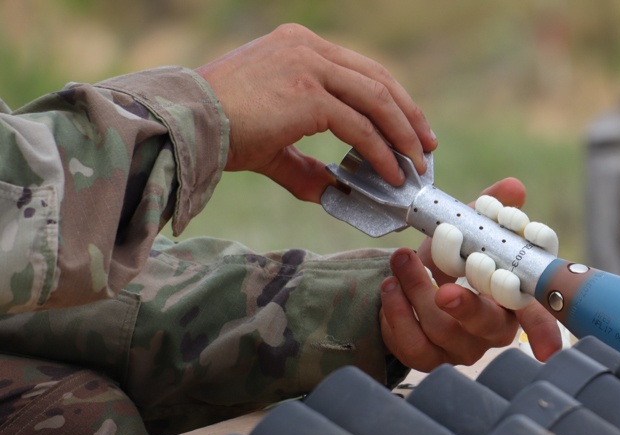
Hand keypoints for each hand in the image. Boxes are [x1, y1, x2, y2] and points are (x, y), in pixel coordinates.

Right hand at [195, 23, 436, 201]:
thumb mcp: (271, 141)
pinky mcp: (308, 94)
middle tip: (426, 147)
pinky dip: (381, 152)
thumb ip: (304, 161)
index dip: (392, 100)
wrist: (183, 127)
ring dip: (403, 134)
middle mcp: (307, 49)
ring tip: (416, 164)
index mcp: (298, 48)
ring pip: (376, 100)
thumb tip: (333, 191)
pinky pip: (360, 126)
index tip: (411, 128)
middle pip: (378, 79)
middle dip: (408, 115)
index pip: (361, 70)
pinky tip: (390, 174)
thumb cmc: (218, 133)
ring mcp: (308, 67)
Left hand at [380, 178, 562, 371]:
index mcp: (511, 301)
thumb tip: (513, 187)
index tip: (532, 323)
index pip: (536, 314)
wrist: (406, 290)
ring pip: (444, 330)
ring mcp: (460, 348)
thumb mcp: (465, 236)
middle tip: (445, 289)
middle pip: (489, 326)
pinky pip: (413, 344)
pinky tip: (390, 285)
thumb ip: (487, 214)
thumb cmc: (446, 266)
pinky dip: (397, 312)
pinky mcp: (428, 358)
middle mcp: (492, 329)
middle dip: (467, 307)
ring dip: (418, 290)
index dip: (543, 326)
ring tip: (402, 259)